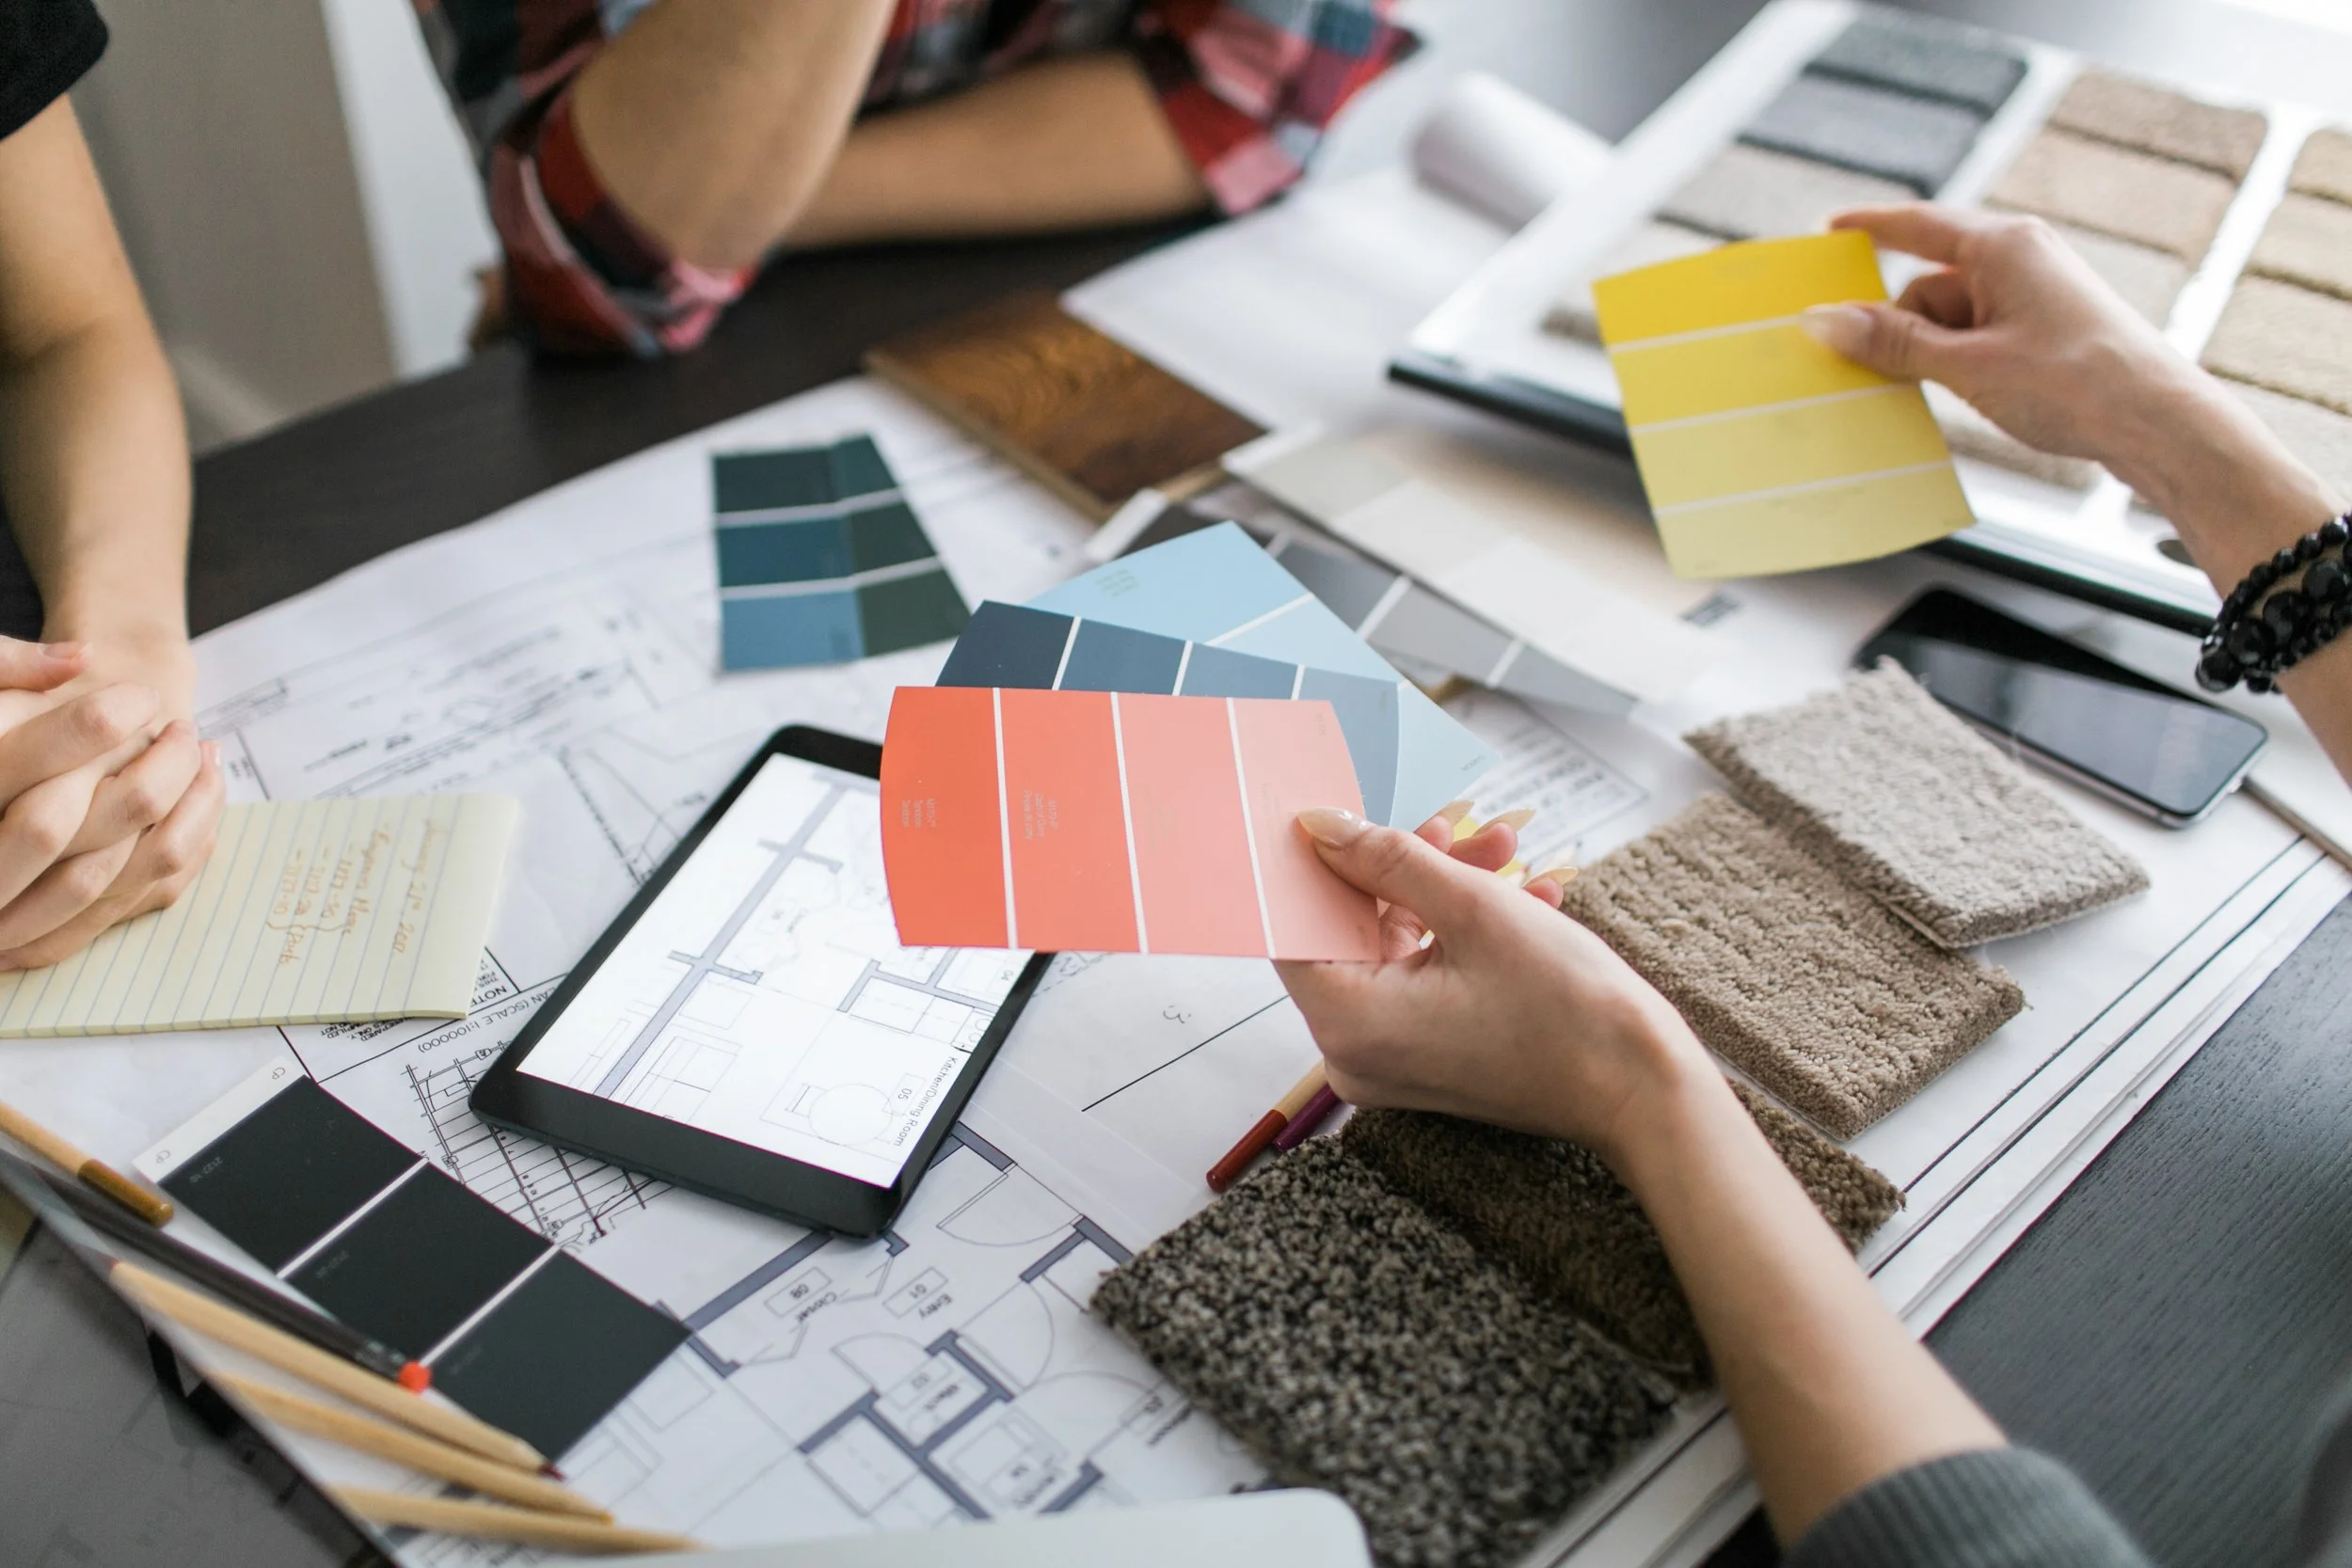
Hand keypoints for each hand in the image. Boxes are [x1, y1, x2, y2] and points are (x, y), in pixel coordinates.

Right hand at [0, 634, 222, 966]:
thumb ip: (7, 665)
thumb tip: (80, 657)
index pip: (34, 761)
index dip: (101, 724)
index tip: (143, 698)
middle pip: (76, 823)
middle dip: (148, 771)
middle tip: (182, 729)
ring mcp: (14, 907)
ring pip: (118, 870)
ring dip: (181, 809)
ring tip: (201, 753)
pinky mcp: (61, 928)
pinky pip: (141, 895)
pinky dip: (188, 842)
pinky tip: (202, 793)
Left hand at [1273, 807, 1721, 1167]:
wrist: (1646, 1089)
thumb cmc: (1567, 1009)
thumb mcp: (1474, 907)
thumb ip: (1387, 858)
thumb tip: (1321, 825)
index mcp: (1347, 1024)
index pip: (1292, 929)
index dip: (1313, 866)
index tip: (1336, 817)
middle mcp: (1355, 1055)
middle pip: (1350, 935)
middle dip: (1402, 869)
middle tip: (1451, 824)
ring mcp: (1392, 1063)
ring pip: (1395, 950)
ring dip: (1443, 893)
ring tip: (1501, 848)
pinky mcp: (1429, 1061)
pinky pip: (1425, 981)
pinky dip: (1458, 936)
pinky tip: (1519, 894)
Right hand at [1802, 203, 2210, 469]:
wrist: (2159, 423)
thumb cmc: (2075, 384)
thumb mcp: (1968, 365)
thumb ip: (1892, 342)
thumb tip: (1823, 320)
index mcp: (2003, 246)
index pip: (1918, 225)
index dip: (1869, 227)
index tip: (1829, 230)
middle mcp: (2021, 259)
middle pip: (1928, 284)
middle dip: (1897, 325)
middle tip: (1862, 366)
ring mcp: (2035, 295)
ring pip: (1950, 317)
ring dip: (1928, 353)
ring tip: (1933, 395)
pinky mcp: (2045, 330)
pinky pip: (1978, 337)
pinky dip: (1955, 363)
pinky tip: (1957, 397)